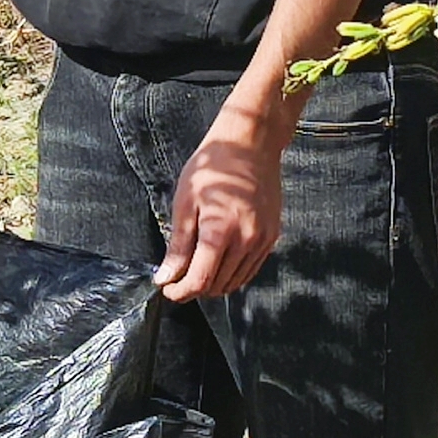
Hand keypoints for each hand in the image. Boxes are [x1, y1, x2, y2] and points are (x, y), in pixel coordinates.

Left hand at [160, 103, 286, 302]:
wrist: (250, 146)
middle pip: (217, 286)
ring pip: (235, 282)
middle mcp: (246, 240)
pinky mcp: (271, 237)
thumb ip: (178, 246)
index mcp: (221, 231)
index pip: (200, 281)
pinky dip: (231, 274)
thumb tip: (165, 278)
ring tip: (195, 269)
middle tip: (176, 279)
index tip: (167, 290)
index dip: (180, 292)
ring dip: (213, 285)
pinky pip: (250, 270)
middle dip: (193, 289)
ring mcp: (262, 240)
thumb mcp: (185, 203)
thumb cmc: (213, 168)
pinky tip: (217, 262)